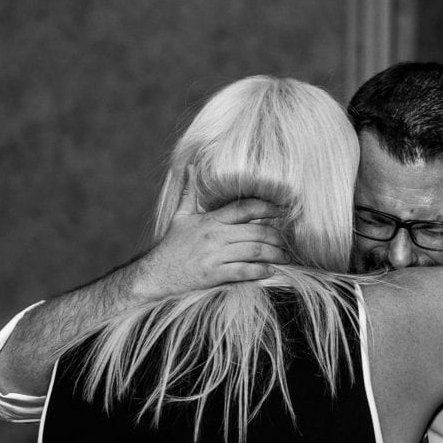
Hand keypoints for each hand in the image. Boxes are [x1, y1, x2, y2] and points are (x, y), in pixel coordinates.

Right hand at [134, 166, 290, 299]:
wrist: (156, 274)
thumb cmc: (171, 247)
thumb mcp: (180, 217)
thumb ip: (189, 192)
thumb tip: (190, 167)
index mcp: (210, 220)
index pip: (244, 208)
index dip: (266, 207)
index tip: (281, 210)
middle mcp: (214, 236)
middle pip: (255, 231)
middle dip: (276, 236)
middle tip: (286, 242)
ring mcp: (214, 255)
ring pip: (254, 251)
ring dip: (274, 254)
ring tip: (284, 257)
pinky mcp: (213, 275)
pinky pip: (244, 271)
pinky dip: (260, 271)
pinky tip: (269, 271)